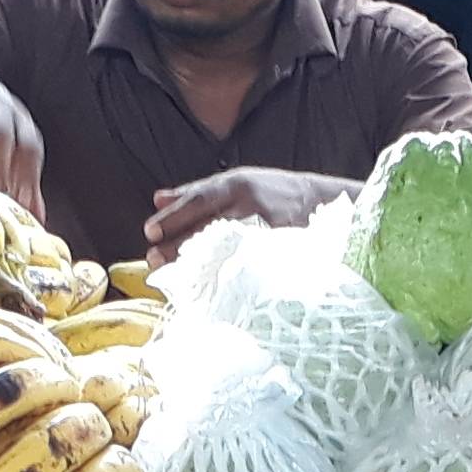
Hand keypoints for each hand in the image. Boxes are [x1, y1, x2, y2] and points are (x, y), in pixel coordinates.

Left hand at [146, 167, 344, 258]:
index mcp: (236, 185)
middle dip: (179, 244)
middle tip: (154, 259)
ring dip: (201, 263)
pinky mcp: (284, 247)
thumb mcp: (235, 184)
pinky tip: (216, 287)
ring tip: (178, 277)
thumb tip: (157, 200)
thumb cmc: (270, 193)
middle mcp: (252, 202)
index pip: (199, 200)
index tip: (149, 233)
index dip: (174, 217)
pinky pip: (253, 263)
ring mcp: (269, 226)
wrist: (322, 201)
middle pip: (209, 224)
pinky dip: (233, 274)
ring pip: (228, 247)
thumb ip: (196, 193)